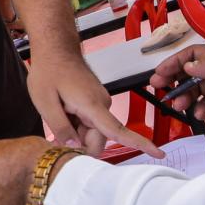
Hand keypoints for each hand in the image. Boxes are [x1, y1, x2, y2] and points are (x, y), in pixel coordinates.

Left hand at [26, 53, 160, 156]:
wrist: (54, 50)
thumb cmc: (49, 71)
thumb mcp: (45, 102)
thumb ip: (61, 128)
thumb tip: (75, 147)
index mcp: (92, 105)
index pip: (118, 131)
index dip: (140, 144)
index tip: (159, 153)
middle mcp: (102, 105)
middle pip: (99, 139)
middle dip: (79, 142)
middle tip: (57, 131)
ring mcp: (100, 104)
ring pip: (92, 133)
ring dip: (75, 132)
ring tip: (59, 114)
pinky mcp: (95, 103)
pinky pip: (89, 124)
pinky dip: (76, 124)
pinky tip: (64, 112)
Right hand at [149, 44, 204, 137]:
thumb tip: (190, 65)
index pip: (194, 54)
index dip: (175, 62)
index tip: (160, 72)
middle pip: (191, 72)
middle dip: (174, 80)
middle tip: (160, 88)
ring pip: (197, 90)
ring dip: (185, 97)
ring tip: (178, 105)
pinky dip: (200, 109)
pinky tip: (198, 114)